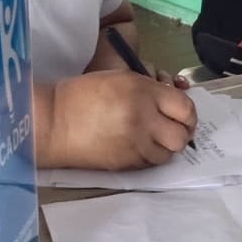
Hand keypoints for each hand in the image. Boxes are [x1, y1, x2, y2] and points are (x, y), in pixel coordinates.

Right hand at [42, 70, 196, 169]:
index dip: (188, 112)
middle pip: (182, 134)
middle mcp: (144, 118)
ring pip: (169, 153)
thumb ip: (150, 90)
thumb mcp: (120, 79)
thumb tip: (174, 104)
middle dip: (182, 132)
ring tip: (152, 138)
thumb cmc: (83, 95)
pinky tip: (138, 146)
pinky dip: (150, 156)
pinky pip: (151, 163)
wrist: (53, 122)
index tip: (182, 114)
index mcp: (142, 91)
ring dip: (166, 146)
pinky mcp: (126, 163)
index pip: (184, 107)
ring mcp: (136, 143)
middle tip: (172, 128)